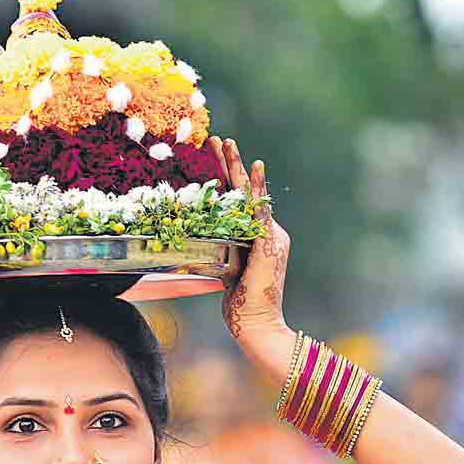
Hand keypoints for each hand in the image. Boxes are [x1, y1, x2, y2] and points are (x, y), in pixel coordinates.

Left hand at [210, 137, 292, 357]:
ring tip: (226, 142)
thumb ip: (216, 255)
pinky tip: (254, 167)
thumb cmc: (239, 305)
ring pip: (249, 194)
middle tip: (217, 139)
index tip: (212, 159)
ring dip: (237, 167)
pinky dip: (256, 187)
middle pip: (243, 193)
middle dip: (229, 164)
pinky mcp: (269, 242)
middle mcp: (267, 232)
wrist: (257, 324)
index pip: (238, 203)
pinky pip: (259, 209)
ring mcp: (270, 235)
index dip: (225, 181)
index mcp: (257, 238)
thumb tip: (193, 247)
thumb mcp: (223, 273)